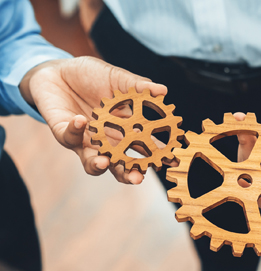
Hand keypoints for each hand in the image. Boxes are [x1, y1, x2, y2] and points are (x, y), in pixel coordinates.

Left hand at [19, 56, 167, 184]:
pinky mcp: (63, 133)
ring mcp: (85, 140)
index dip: (158, 155)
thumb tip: (162, 90)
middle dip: (128, 174)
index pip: (144, 146)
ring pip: (92, 163)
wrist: (56, 70)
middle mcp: (106, 140)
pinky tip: (83, 120)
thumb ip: (137, 86)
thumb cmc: (89, 76)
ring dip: (99, 165)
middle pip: (120, 164)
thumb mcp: (116, 78)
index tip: (172, 161)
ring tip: (105, 162)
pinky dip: (76, 130)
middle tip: (137, 178)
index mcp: (124, 129)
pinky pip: (69, 137)